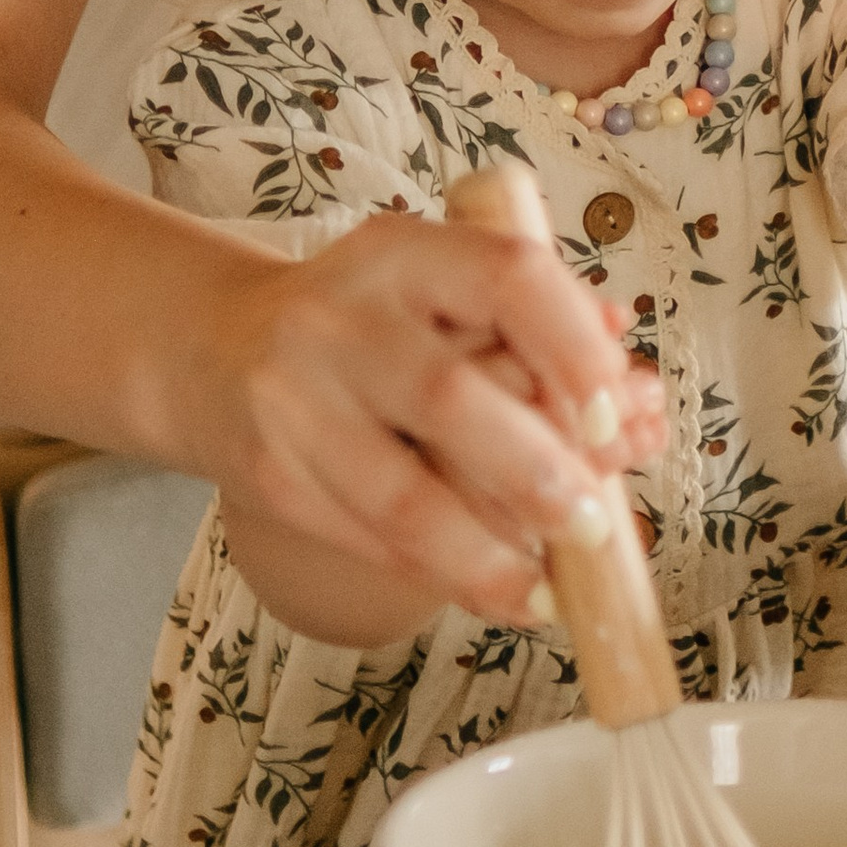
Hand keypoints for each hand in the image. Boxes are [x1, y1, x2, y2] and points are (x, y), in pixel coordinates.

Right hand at [184, 212, 661, 631]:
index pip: (505, 278)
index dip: (572, 349)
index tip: (620, 410)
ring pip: (403, 496)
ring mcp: (295, 401)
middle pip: (450, 397)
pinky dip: (446, 575)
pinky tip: (504, 594)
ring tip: (551, 589)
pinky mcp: (273, 477)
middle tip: (594, 525)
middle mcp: (340, 318)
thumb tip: (633, 387)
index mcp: (404, 252)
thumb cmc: (365, 322)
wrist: (214, 351)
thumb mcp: (439, 289)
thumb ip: (537, 326)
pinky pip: (372, 538)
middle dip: (536, 471)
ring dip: (489, 554)